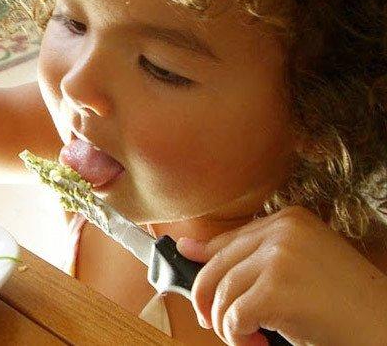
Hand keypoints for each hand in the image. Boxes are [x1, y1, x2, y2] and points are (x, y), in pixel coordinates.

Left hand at [176, 206, 386, 345]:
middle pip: (215, 267)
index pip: (228, 242)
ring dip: (227, 326)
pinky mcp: (277, 289)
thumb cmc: (342, 304)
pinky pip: (233, 316)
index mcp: (288, 220)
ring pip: (221, 294)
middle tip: (219, 325)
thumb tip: (186, 246)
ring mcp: (279, 258)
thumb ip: (246, 255)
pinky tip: (258, 342)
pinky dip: (237, 337)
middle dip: (210, 303)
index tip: (199, 293)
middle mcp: (282, 231)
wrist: (384, 325)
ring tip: (250, 338)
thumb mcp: (295, 268)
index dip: (206, 270)